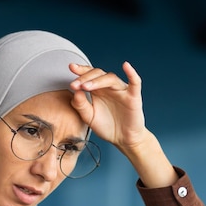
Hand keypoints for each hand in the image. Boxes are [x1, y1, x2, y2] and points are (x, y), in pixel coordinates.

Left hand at [69, 61, 177, 187]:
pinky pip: (135, 83)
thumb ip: (80, 105)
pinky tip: (126, 66)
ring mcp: (121, 91)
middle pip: (98, 74)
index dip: (80, 71)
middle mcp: (109, 87)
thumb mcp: (89, 117)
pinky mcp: (133, 97)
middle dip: (85, 78)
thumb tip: (75, 92)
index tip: (71, 67)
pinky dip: (132, 74)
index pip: (89, 76)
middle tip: (75, 84)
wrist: (123, 139)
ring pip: (111, 78)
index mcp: (97, 90)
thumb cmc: (106, 126)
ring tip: (86, 86)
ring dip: (98, 81)